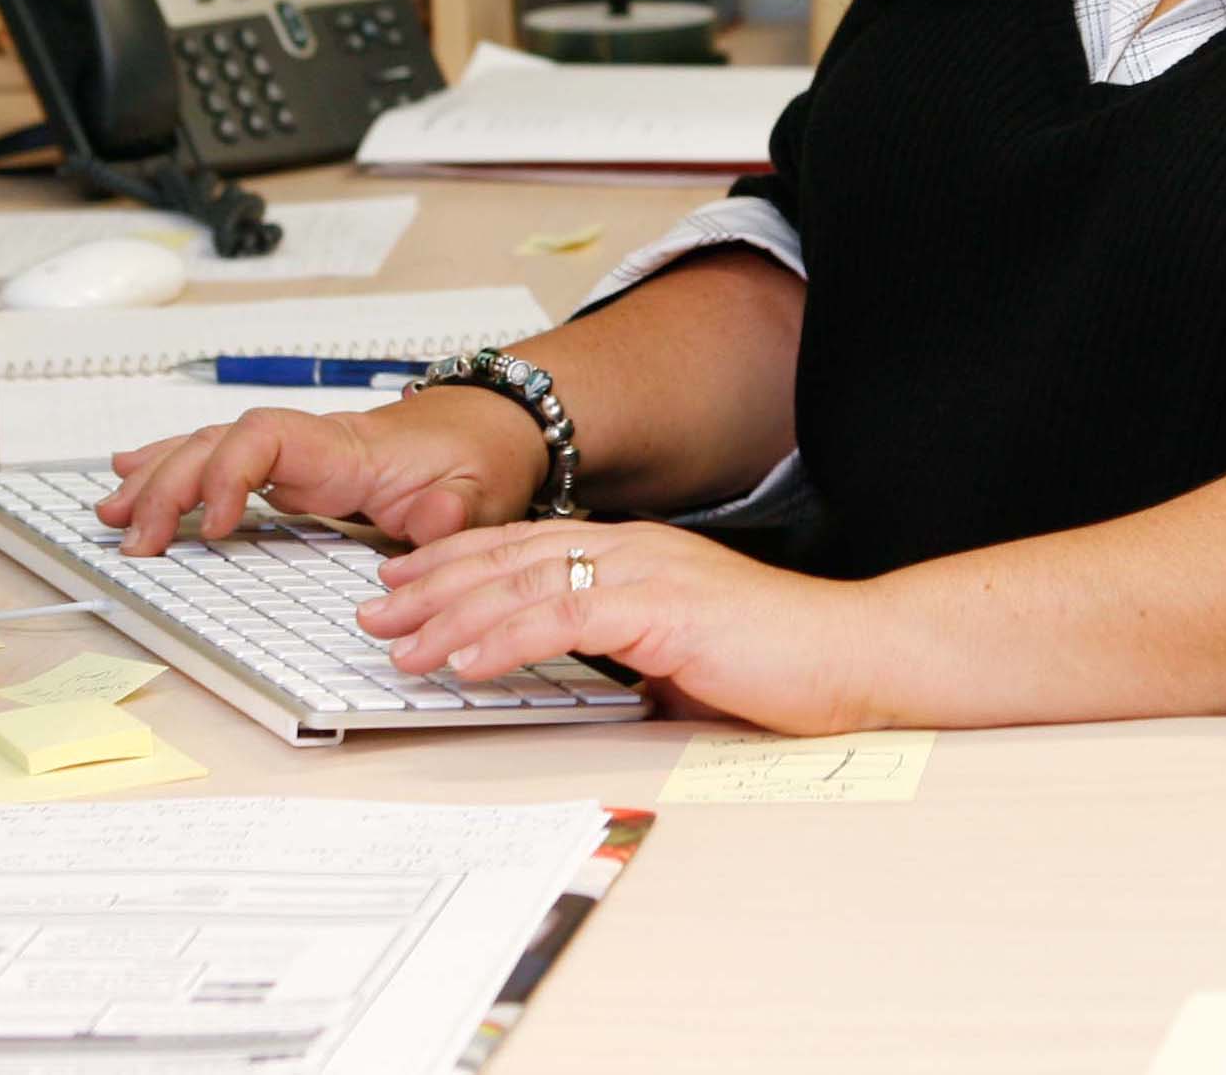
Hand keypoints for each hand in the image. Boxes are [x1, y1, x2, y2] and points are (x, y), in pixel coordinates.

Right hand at [97, 387, 545, 555]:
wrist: (490, 428)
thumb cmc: (480, 457)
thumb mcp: (481, 489)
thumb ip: (452, 510)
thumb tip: (429, 521)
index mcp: (346, 450)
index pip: (264, 439)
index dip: (226, 474)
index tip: (212, 526)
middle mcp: (310, 445)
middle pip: (219, 444)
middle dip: (168, 486)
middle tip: (133, 540)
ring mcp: (297, 456)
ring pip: (210, 449)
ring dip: (157, 479)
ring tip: (110, 513)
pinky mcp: (294, 471)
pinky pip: (222, 459)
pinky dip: (175, 466)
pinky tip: (133, 475)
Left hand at [356, 518, 884, 735]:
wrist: (851, 656)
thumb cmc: (777, 662)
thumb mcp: (677, 652)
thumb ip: (622, 651)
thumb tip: (573, 676)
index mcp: (633, 553)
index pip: (523, 548)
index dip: (455, 565)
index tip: (402, 589)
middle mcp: (631, 548)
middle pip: (508, 558)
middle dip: (431, 584)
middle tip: (374, 612)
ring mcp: (645, 572)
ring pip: (522, 583)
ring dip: (450, 615)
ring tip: (400, 643)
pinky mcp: (660, 607)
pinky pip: (562, 619)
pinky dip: (504, 639)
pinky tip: (464, 659)